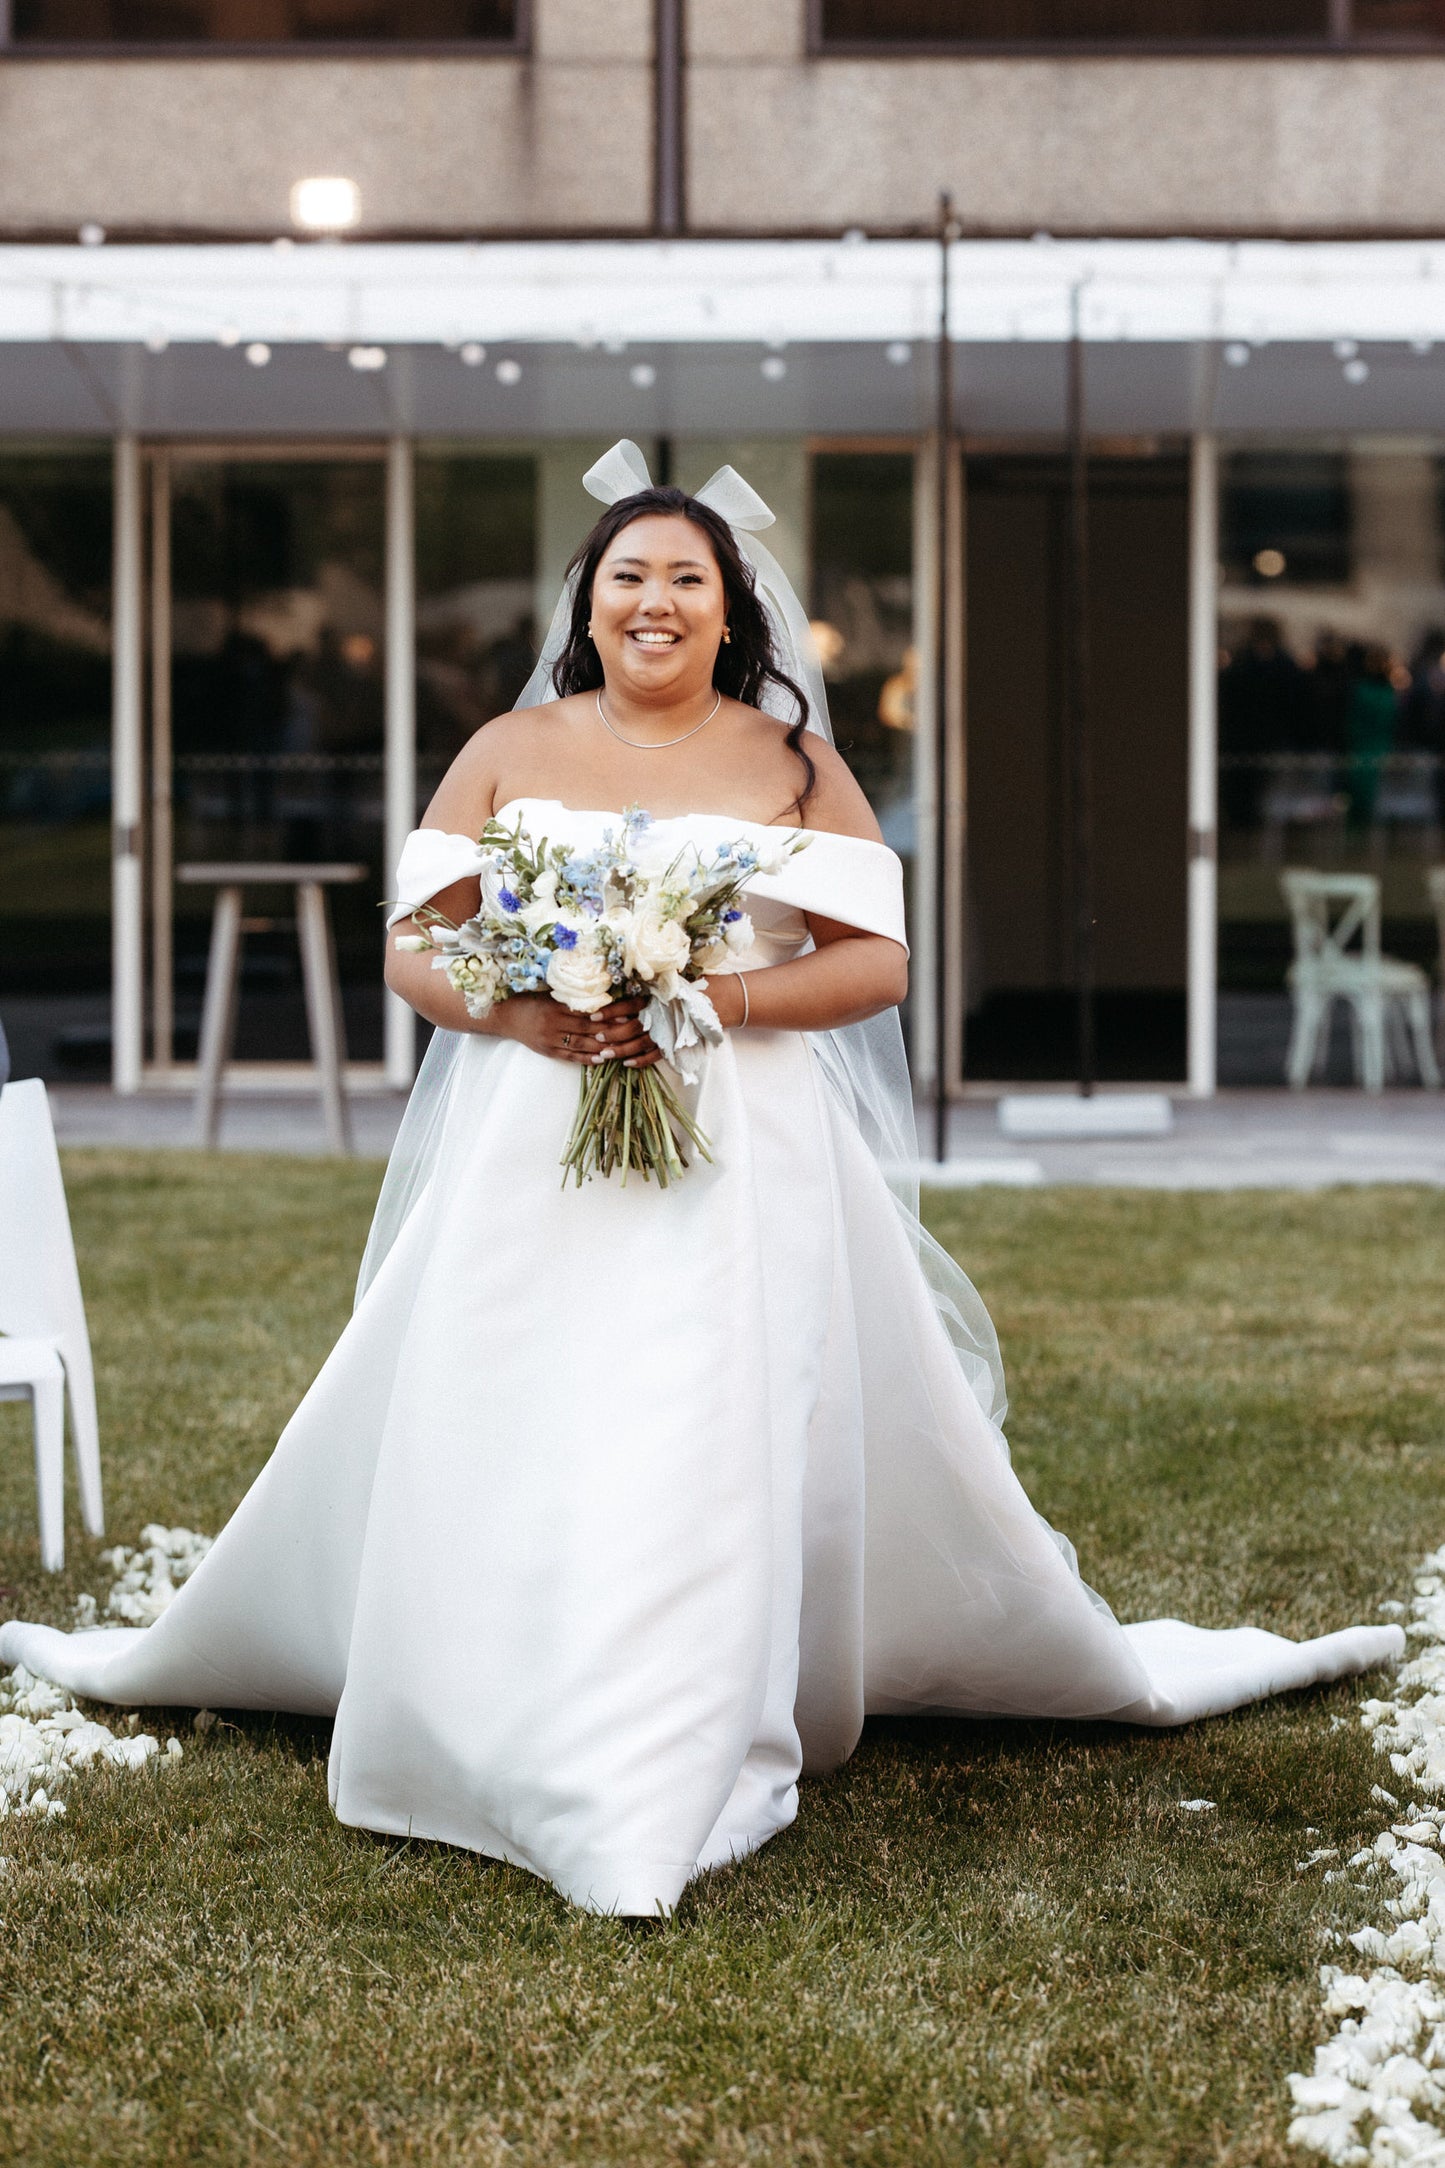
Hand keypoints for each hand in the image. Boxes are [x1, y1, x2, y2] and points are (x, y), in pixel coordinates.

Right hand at [495, 993, 662, 1067]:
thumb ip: (571, 996)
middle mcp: (554, 1023)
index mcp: (556, 1005)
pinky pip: (570, 1056)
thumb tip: (601, 994)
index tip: (628, 1011)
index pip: (588, 1009)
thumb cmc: (530, 1001)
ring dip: (603, 1046)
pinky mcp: (547, 1051)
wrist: (504, 1016)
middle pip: (588, 1028)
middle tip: (632, 1030)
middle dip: (611, 1029)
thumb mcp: (549, 994)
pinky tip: (602, 1059)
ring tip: (622, 1047)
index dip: (609, 1012)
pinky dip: (587, 1058)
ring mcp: (550, 1039)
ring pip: (581, 1044)